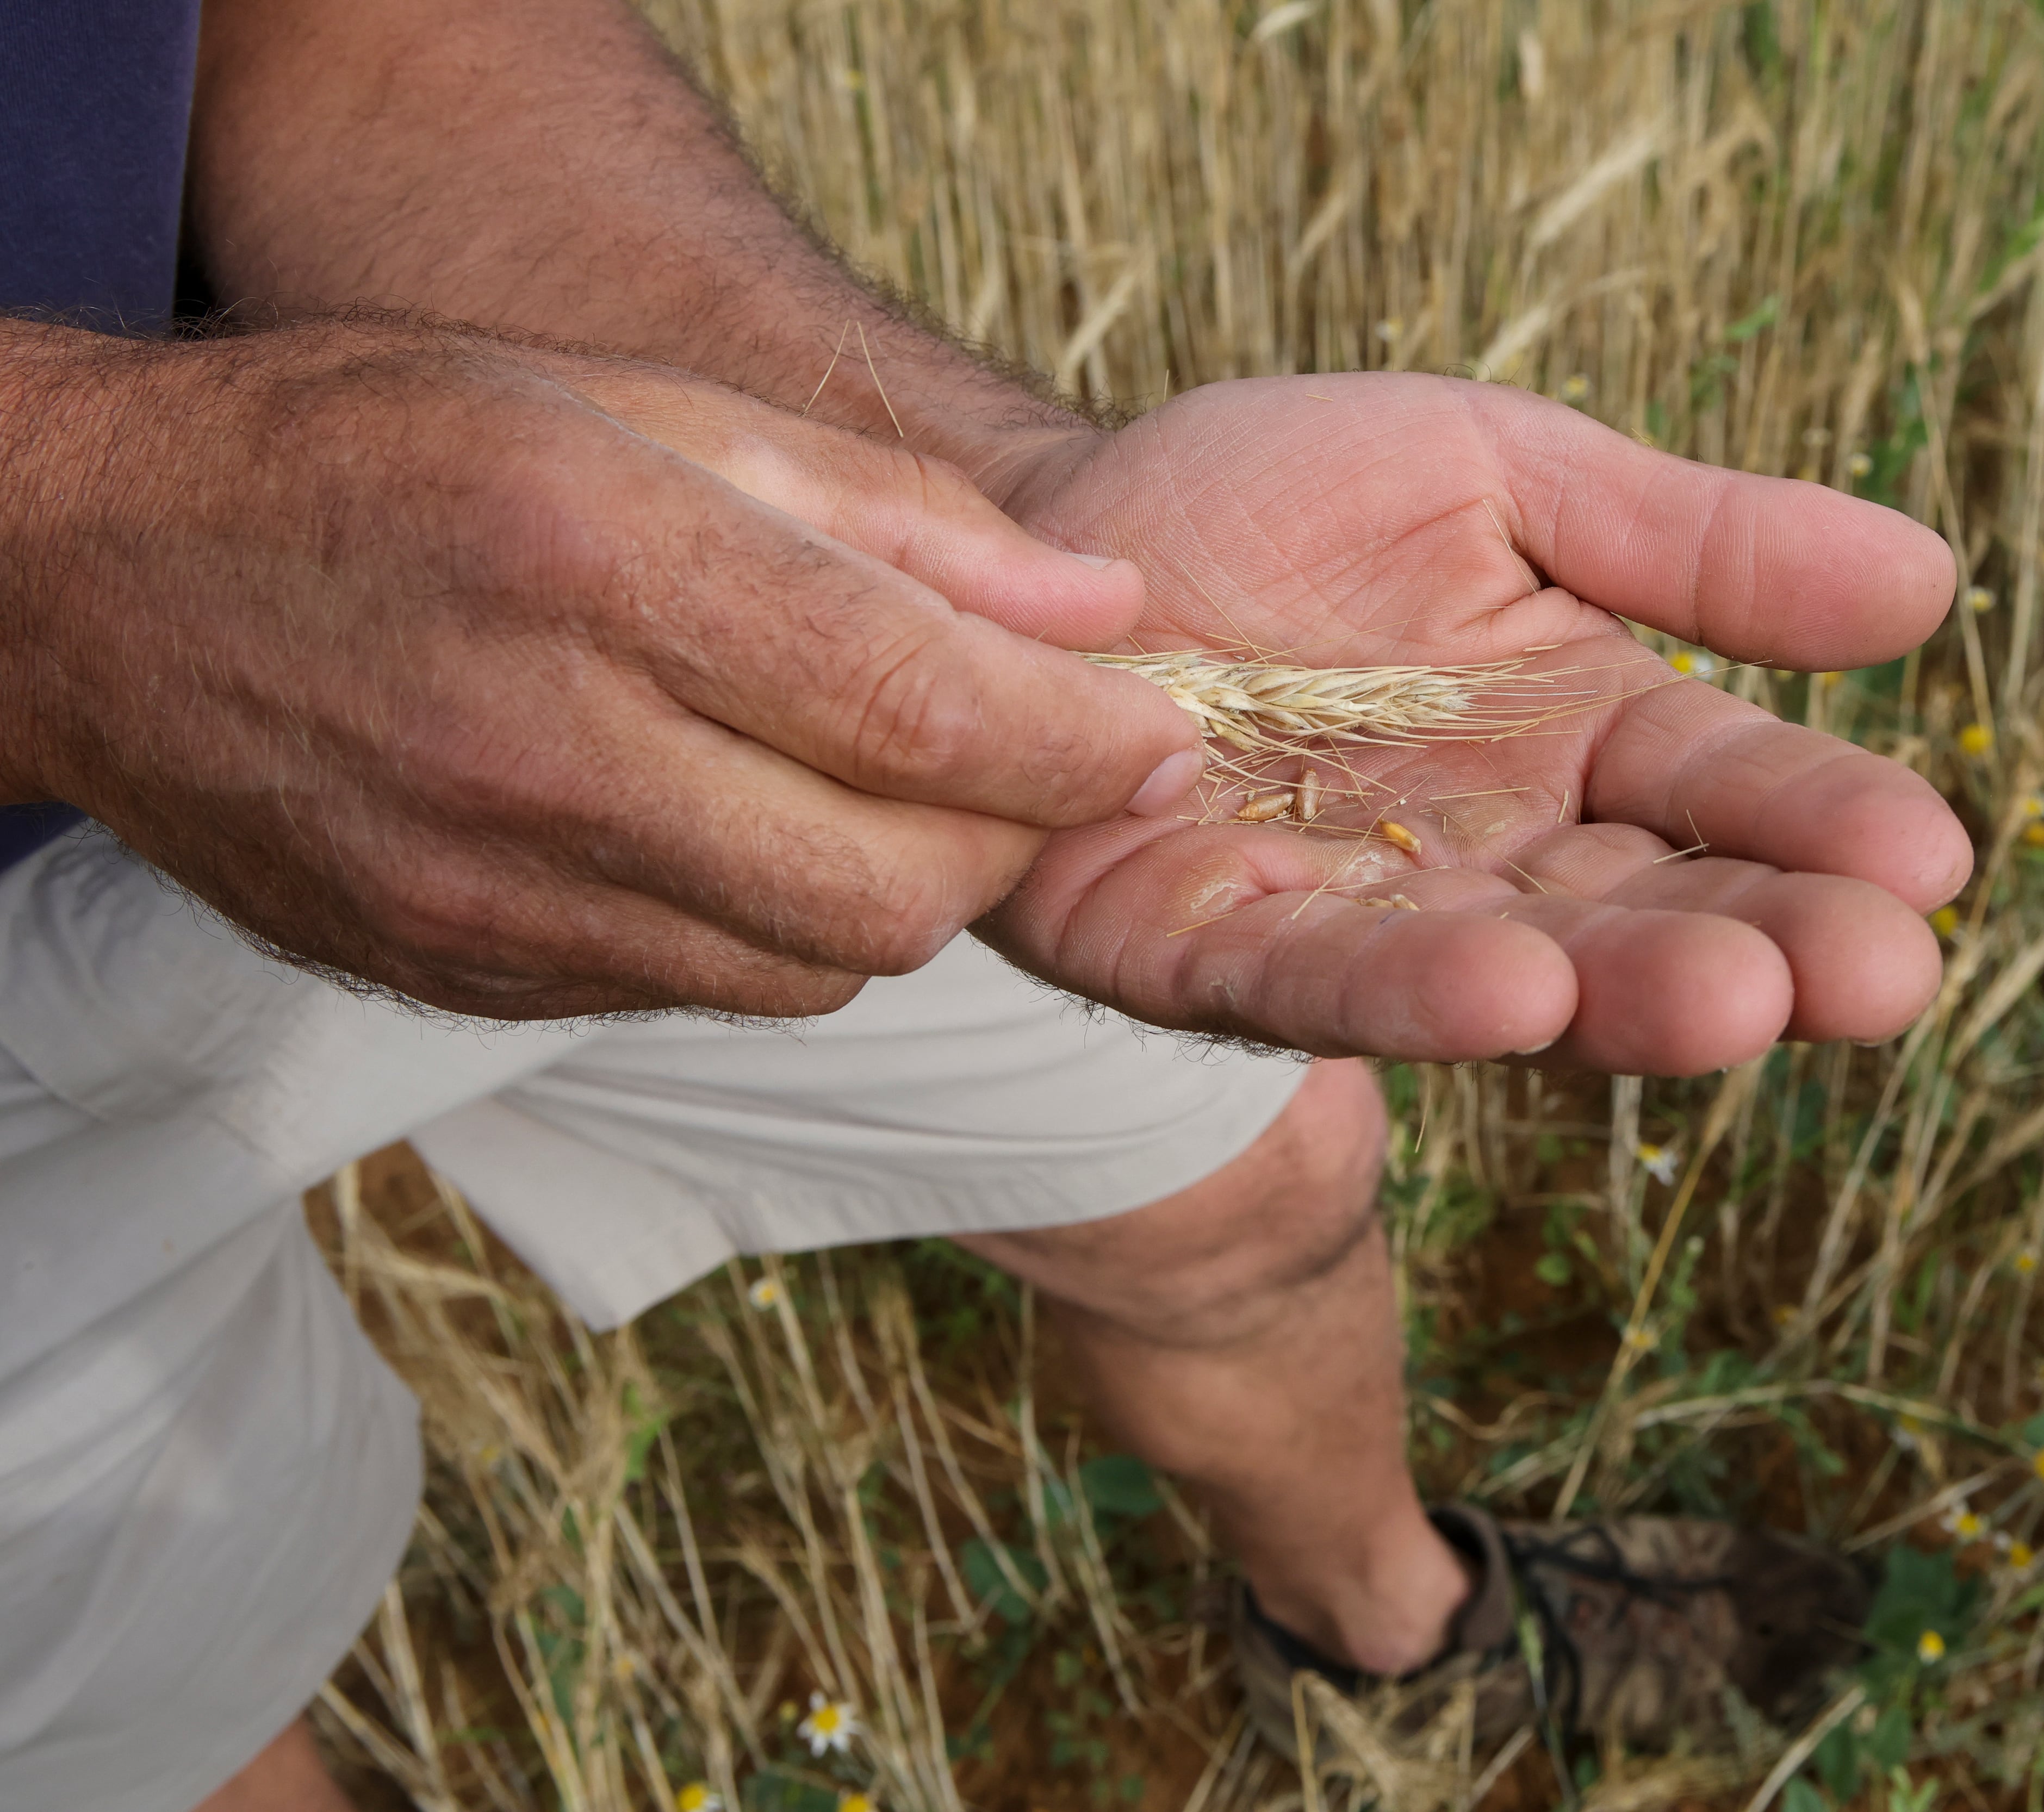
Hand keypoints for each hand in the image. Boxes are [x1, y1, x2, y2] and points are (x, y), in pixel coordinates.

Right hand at [0, 318, 1200, 1018]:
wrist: (112, 577)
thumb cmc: (396, 449)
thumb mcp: (645, 407)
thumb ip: (897, 519)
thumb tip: (1103, 616)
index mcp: (600, 562)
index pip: (914, 709)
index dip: (1076, 746)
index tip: (1158, 740)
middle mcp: (545, 749)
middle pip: (893, 890)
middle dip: (1008, 842)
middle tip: (1023, 766)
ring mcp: (493, 891)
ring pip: (816, 968)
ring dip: (900, 896)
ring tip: (880, 790)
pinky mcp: (465, 974)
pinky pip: (703, 992)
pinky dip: (776, 929)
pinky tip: (747, 834)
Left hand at [984, 375, 1971, 1075]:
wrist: (1047, 526)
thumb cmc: (1276, 501)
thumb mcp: (1499, 475)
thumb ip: (1690, 537)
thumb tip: (1932, 579)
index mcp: (1577, 739)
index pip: (1726, 790)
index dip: (1824, 825)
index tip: (1929, 859)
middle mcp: (1487, 853)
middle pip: (1645, 912)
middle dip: (1762, 947)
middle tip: (1874, 977)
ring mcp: (1351, 917)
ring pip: (1506, 969)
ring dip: (1615, 994)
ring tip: (1725, 1002)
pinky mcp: (1203, 949)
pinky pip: (1310, 979)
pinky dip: (1406, 996)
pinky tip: (1510, 995)